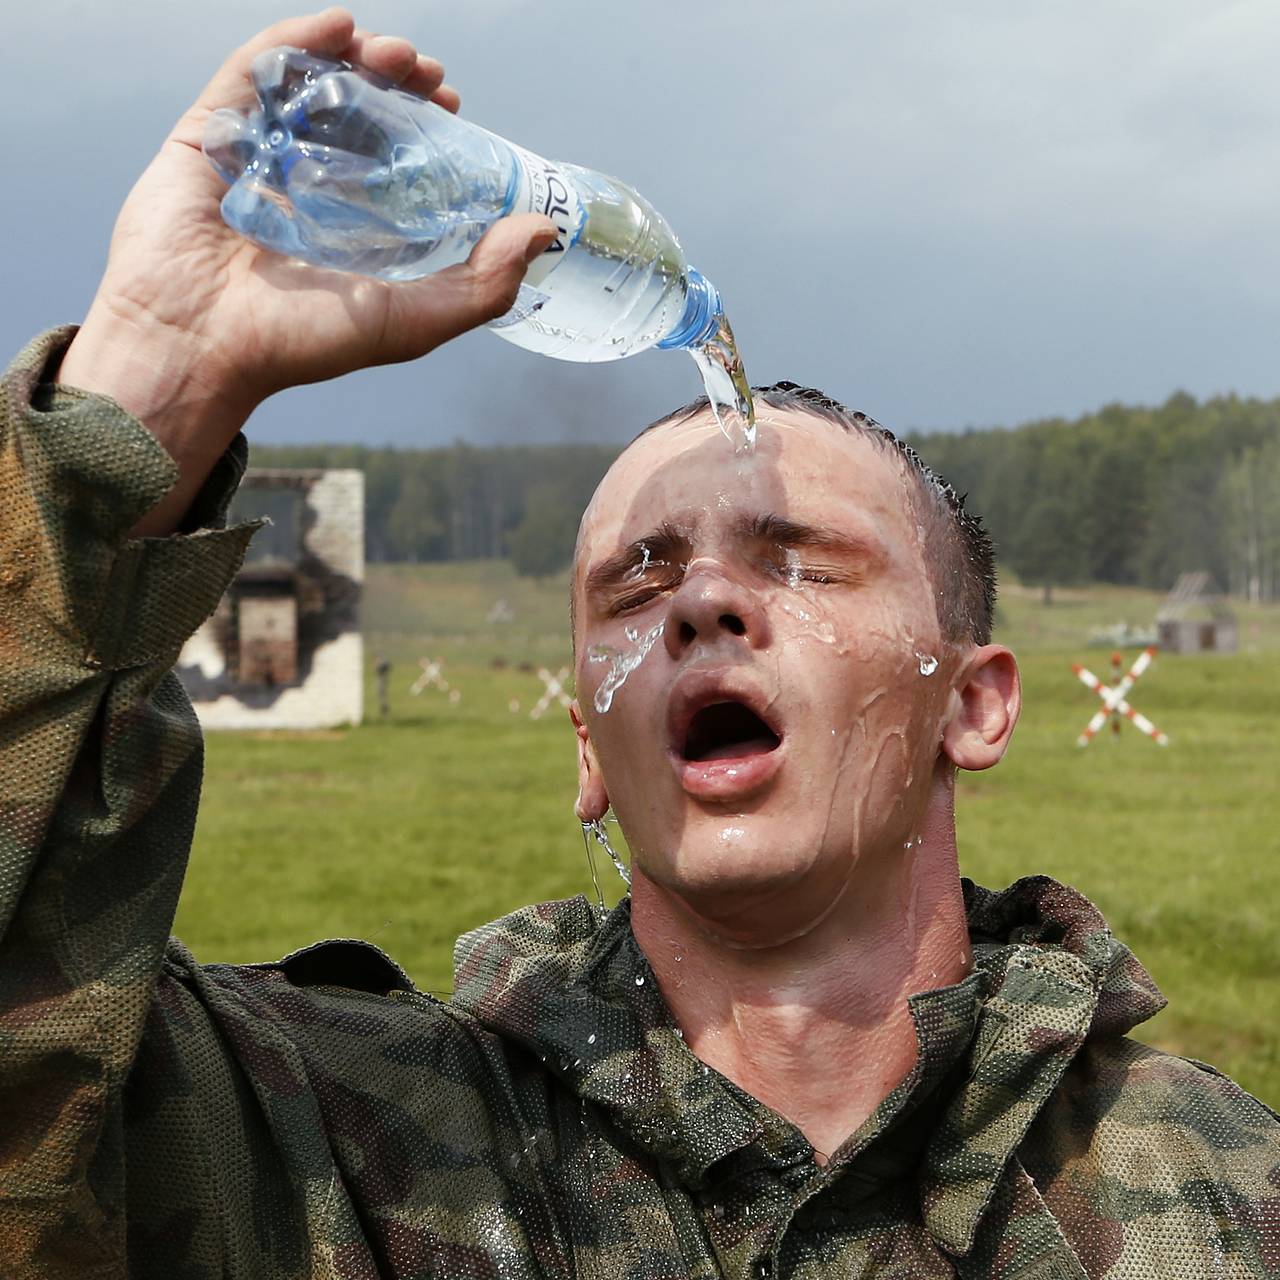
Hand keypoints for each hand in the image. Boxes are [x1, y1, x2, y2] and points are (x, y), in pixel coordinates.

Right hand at [59, 8, 556, 534]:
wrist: (199, 347)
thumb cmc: (300, 342)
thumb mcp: (409, 320)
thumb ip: (480, 285)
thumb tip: (543, 230)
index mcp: (346, 227)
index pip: (392, 158)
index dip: (425, 126)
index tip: (452, 105)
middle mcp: (302, 188)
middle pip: (354, 114)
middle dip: (396, 83)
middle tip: (428, 74)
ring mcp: (253, 158)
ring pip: (307, 86)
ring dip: (355, 57)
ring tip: (394, 52)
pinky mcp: (206, 136)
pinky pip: (249, 73)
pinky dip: (292, 41)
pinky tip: (336, 26)